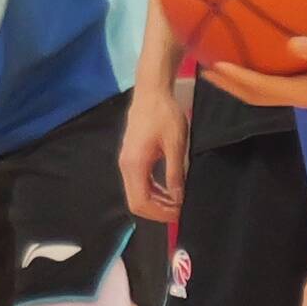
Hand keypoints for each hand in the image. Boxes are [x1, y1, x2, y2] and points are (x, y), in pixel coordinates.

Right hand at [117, 80, 184, 228]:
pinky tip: (169, 190)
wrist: (151, 93)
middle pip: (136, 202)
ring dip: (156, 202)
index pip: (141, 202)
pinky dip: (153, 191)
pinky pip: (139, 183)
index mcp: (135, 165)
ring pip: (137, 194)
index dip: (160, 213)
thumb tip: (178, 198)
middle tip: (180, 211)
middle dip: (158, 211)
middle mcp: (126, 166)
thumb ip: (175, 173)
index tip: (180, 213)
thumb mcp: (175, 145)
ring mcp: (126, 162)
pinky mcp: (131, 158)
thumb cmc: (164, 115)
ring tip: (177, 202)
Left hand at [203, 32, 306, 110]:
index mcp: (304, 92)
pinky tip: (246, 61)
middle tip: (205, 70)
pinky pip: (271, 84)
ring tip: (217, 69)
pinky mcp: (304, 86)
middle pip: (255, 95)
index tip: (217, 65)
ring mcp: (301, 93)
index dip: (238, 78)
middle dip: (229, 85)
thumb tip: (292, 43)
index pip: (262, 87)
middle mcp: (298, 97)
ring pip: (261, 93)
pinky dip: (252, 77)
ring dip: (237, 83)